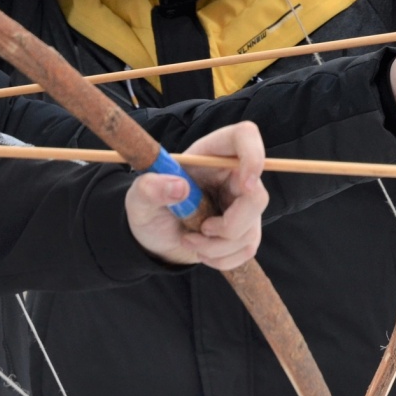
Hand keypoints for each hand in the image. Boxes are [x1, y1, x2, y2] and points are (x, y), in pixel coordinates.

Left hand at [126, 121, 268, 269]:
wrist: (155, 237)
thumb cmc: (149, 208)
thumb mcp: (138, 198)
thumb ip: (150, 188)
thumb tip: (179, 187)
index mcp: (210, 154)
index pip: (245, 136)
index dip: (253, 155)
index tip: (245, 184)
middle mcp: (233, 174)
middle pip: (257, 195)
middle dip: (229, 225)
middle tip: (201, 230)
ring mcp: (243, 202)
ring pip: (250, 228)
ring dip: (217, 246)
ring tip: (189, 241)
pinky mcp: (247, 228)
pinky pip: (247, 247)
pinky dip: (222, 258)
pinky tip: (202, 251)